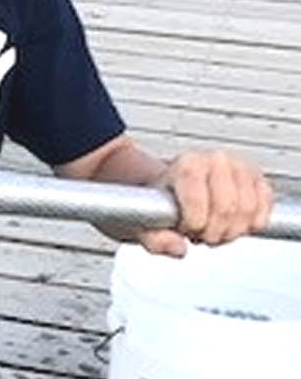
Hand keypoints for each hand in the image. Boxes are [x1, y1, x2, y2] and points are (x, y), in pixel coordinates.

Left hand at [139, 150, 273, 256]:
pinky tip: (232, 225)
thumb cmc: (162, 200)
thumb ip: (155, 238)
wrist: (176, 185)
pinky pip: (263, 212)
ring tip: (215, 230)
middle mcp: (216, 161)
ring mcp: (241, 169)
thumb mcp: (146, 219)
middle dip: (214, 232)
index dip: (194, 223)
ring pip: (247, 212)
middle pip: (226, 209)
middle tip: (201, 235)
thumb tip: (178, 248)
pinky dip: (250, 227)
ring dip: (232, 232)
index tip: (186, 229)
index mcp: (188, 164)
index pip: (197, 199)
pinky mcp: (259, 181)